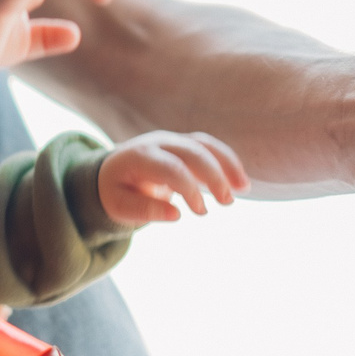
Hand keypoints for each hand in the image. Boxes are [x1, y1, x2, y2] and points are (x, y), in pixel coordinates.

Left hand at [98, 130, 248, 225]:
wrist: (111, 171)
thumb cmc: (115, 191)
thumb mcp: (119, 206)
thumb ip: (144, 210)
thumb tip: (176, 215)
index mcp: (139, 155)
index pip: (170, 167)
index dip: (189, 188)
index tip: (200, 212)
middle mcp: (158, 142)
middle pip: (193, 151)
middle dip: (214, 175)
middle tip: (227, 202)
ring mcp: (173, 140)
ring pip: (205, 144)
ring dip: (227, 164)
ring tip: (243, 188)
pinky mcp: (184, 144)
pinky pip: (209, 147)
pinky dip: (227, 161)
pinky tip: (240, 181)